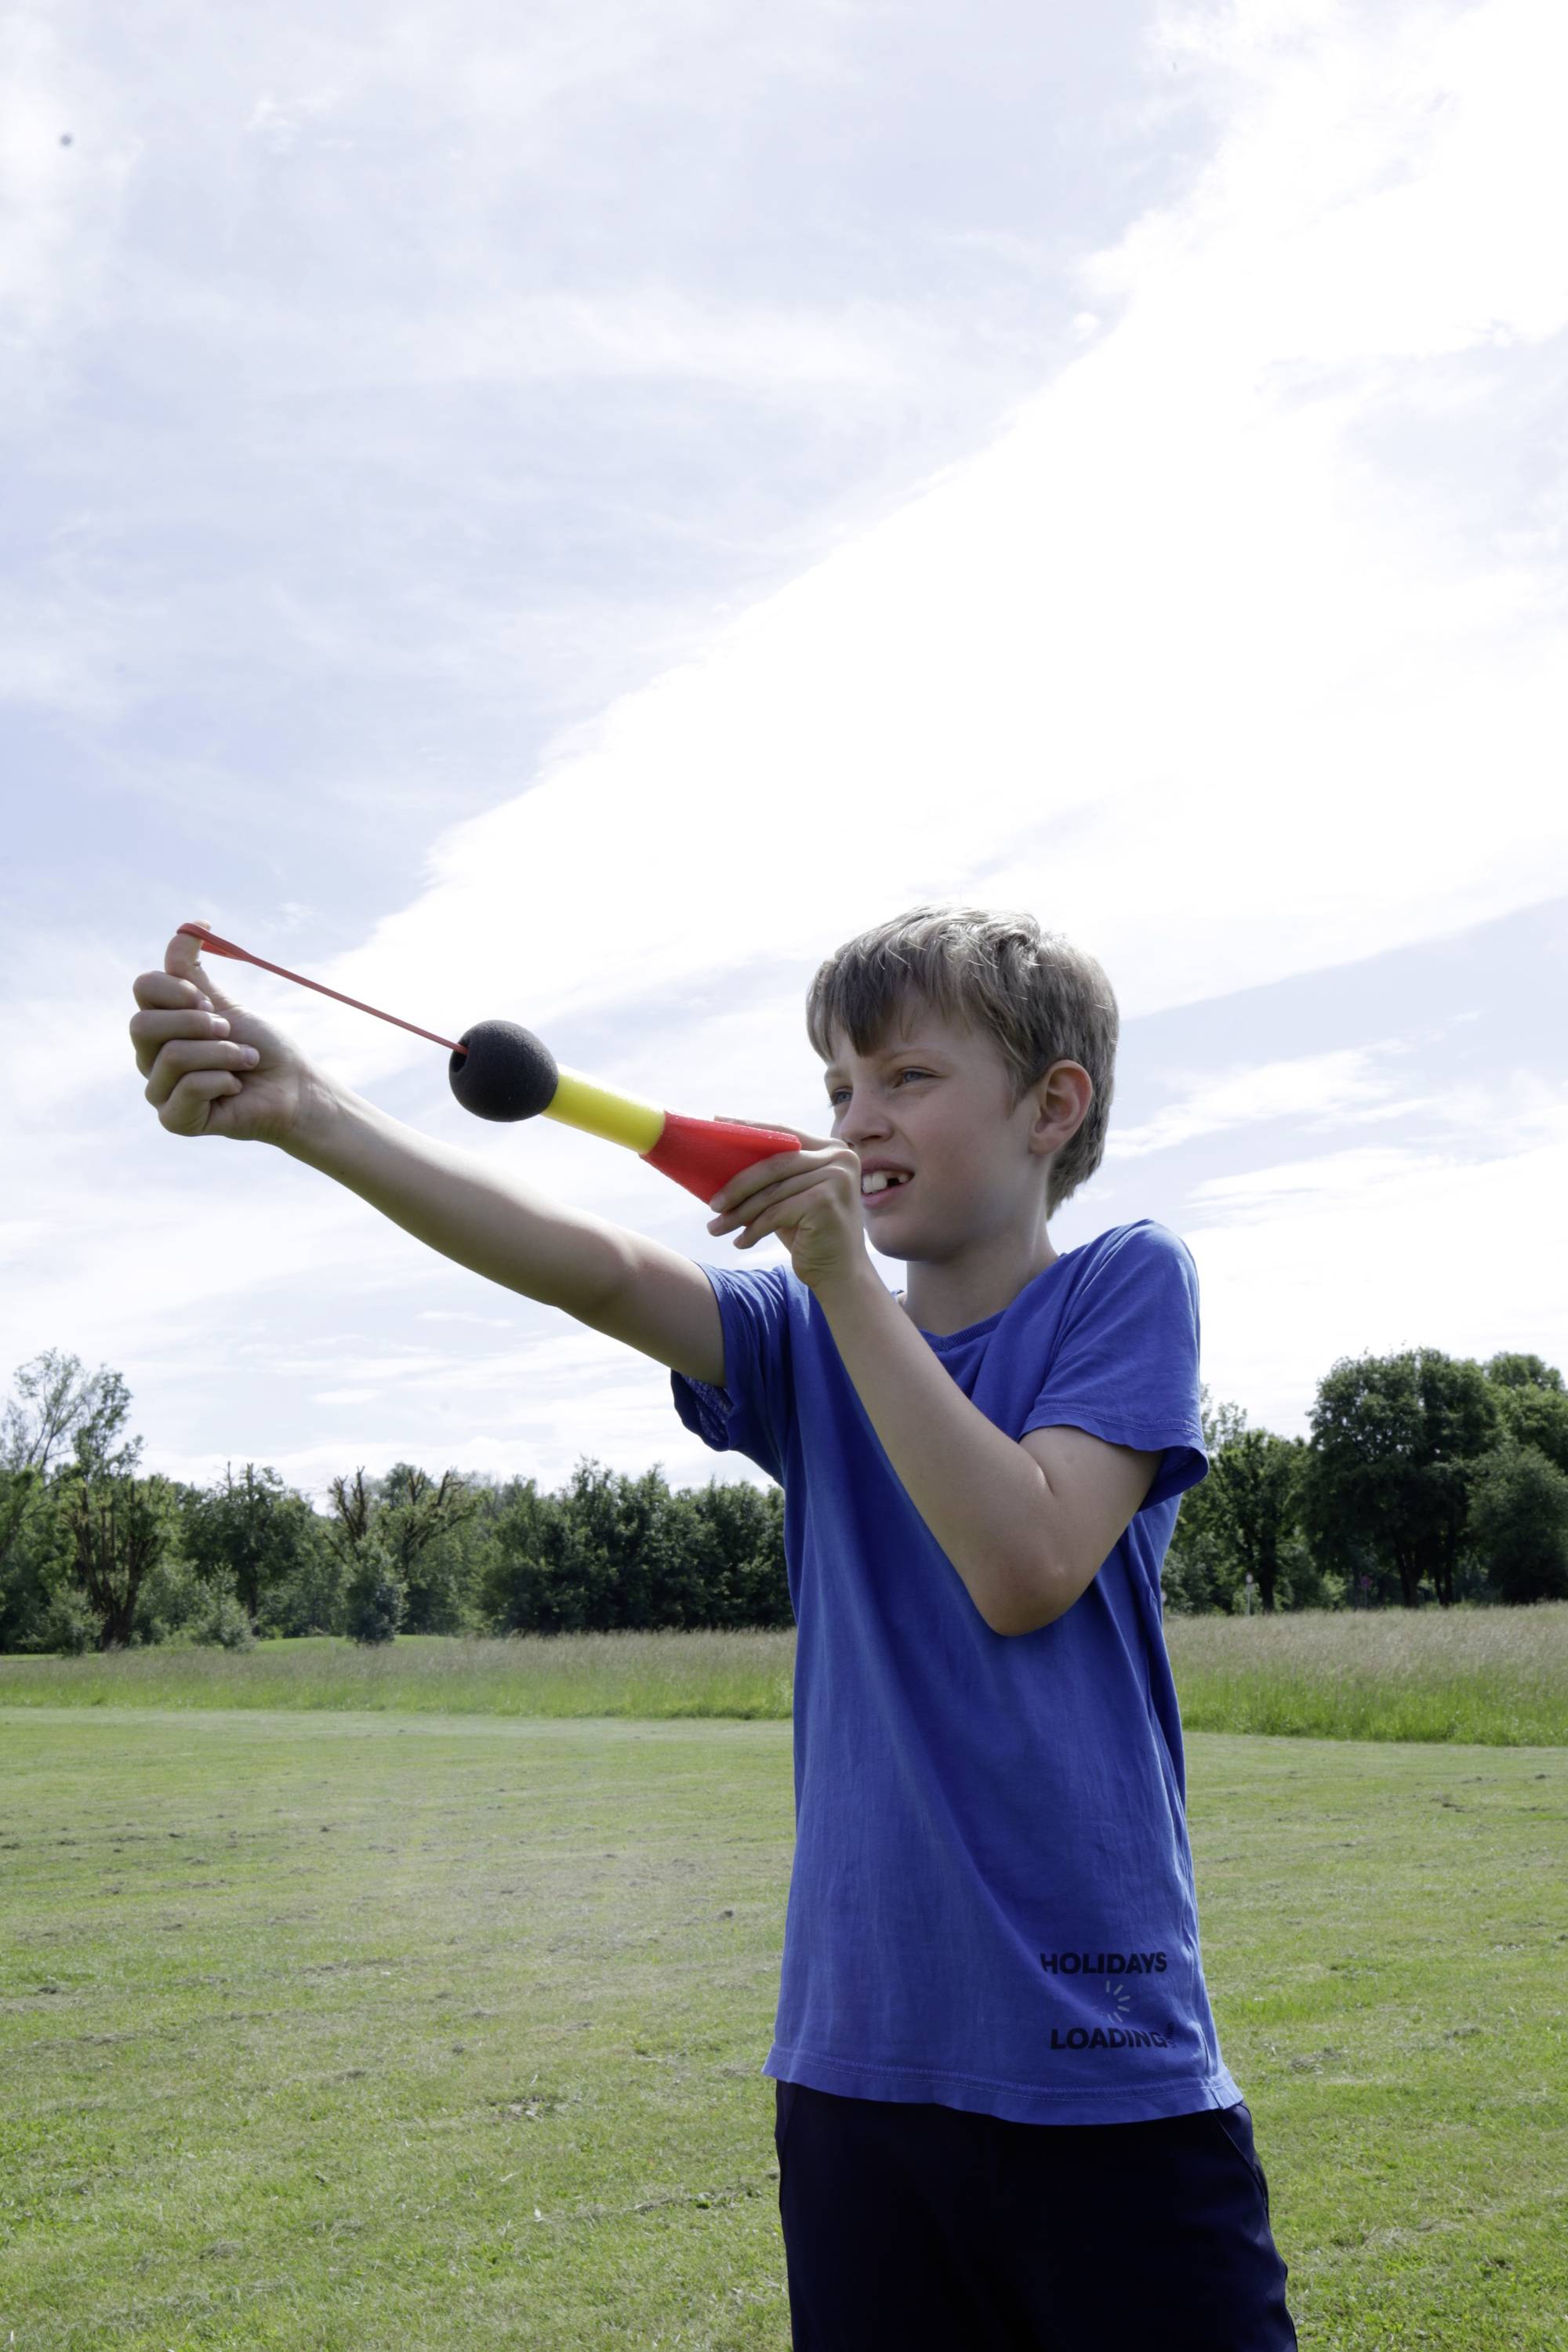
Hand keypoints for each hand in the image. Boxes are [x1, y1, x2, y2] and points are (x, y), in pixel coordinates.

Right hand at [129, 925, 323, 1143]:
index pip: (143, 987)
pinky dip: (222, 1081)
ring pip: (171, 1056)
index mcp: (160, 1023)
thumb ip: (196, 970)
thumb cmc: (261, 1046)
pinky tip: (236, 1088)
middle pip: (142, 1026)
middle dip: (197, 1023)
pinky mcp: (174, 1119)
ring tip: (246, 1061)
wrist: (292, 1088)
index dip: (178, 988)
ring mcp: (159, 1090)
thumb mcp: (226, 1003)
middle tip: (229, 1031)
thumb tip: (195, 924)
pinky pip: (187, 1089)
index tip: (211, 1001)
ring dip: (223, 1053)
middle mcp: (150, 1057)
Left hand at [705, 1124, 869, 1294]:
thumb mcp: (793, 1198)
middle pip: (774, 1164)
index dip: (750, 1128)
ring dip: (739, 1213)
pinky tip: (741, 1242)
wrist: (842, 1274)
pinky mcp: (826, 1201)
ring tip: (716, 1227)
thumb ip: (774, 1176)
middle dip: (737, 1185)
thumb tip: (724, 1159)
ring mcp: (836, 1178)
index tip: (717, 1124)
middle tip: (711, 1204)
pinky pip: (776, 1213)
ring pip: (772, 1192)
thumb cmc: (811, 1234)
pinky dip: (754, 1229)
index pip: (785, 1134)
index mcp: (832, 1149)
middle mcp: (840, 1158)